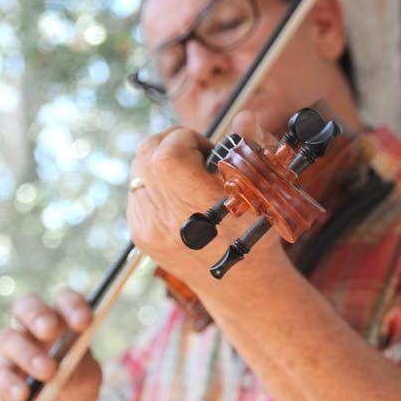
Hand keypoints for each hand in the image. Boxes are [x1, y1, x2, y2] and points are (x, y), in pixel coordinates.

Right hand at [0, 289, 101, 400]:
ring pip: (9, 338)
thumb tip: (62, 367)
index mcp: (61, 318)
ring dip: (28, 354)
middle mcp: (33, 326)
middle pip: (26, 305)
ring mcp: (13, 347)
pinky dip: (11, 384)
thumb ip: (78, 369)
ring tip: (47, 372)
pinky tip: (23, 396)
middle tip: (50, 331)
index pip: (63, 299)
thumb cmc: (77, 386)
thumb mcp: (87, 378)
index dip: (73, 305)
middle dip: (38, 315)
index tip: (84, 322)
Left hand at [127, 114, 285, 295]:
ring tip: (188, 178)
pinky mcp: (140, 236)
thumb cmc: (255, 234)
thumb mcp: (263, 192)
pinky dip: (154, 186)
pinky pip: (136, 193)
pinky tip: (179, 199)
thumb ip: (251, 150)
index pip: (169, 149)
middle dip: (170, 143)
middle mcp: (166, 217)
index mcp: (197, 204)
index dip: (187, 138)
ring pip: (137, 170)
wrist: (239, 283)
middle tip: (196, 156)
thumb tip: (244, 117)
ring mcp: (148, 228)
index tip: (207, 151)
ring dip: (160, 163)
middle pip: (146, 152)